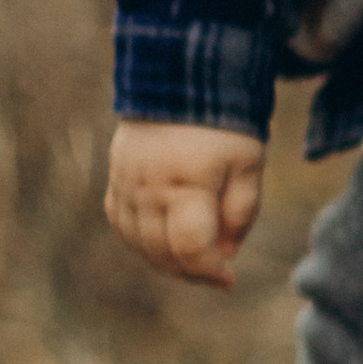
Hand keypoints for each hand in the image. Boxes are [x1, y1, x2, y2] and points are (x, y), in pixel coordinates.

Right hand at [105, 122, 265, 289]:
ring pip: (138, 244)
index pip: (192, 248)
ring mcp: (127, 184)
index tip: (229, 281)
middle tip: (214, 274)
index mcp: (189, 184)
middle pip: (162, 253)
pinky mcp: (115, 179)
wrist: (181, 82)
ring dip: (165, 262)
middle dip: (191, 273)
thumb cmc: (225, 127)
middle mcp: (151, 188)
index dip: (210, 272)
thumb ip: (241, 212)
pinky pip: (121, 225)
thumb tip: (226, 255)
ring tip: (193, 261)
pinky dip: (140, 242)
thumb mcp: (248, 165)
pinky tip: (163, 243)